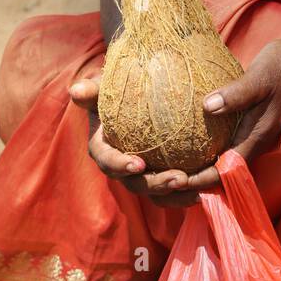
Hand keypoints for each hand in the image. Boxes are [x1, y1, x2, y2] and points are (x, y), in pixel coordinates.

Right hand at [68, 79, 192, 201]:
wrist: (141, 93)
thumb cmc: (120, 89)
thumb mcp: (106, 86)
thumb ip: (93, 88)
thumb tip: (75, 90)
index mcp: (103, 148)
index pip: (106, 159)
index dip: (119, 164)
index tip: (139, 163)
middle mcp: (121, 166)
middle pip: (135, 182)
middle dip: (155, 184)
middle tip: (179, 178)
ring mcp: (142, 174)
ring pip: (155, 192)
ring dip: (174, 194)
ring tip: (195, 189)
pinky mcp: (160, 175)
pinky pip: (172, 191)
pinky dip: (186, 192)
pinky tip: (204, 189)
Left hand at [161, 33, 280, 205]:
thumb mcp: (260, 77)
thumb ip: (237, 94)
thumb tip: (207, 107)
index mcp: (256, 136)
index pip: (225, 171)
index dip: (200, 181)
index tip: (173, 181)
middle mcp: (254, 141)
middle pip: (222, 172)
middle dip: (195, 179)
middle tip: (164, 176)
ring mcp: (252, 133)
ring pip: (223, 160)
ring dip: (200, 165)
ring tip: (171, 163)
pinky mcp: (249, 123)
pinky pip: (225, 143)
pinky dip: (207, 147)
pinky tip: (188, 138)